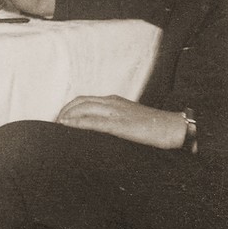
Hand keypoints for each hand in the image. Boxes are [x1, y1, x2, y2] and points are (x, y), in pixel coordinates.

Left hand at [56, 95, 188, 149]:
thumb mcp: (130, 118)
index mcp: (114, 101)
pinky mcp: (119, 124)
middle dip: (65, 110)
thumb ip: (115, 119)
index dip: (70, 107)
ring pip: (84, 108)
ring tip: (58, 124)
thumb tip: (101, 128)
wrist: (173, 128)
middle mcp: (112, 102)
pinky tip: (68, 125)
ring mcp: (116, 112)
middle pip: (81, 101)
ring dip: (68, 115)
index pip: (85, 100)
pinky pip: (93, 121)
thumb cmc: (154, 126)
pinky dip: (78, 122)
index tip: (61, 116)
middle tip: (55, 121)